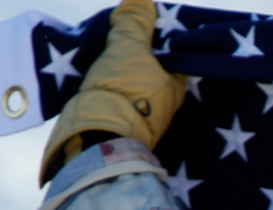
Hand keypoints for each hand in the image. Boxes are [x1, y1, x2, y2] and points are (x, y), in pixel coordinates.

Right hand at [40, 0, 186, 183]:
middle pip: (155, 64)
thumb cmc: (122, 90)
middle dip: (140, 47)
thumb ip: (136, 22)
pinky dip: (112, 77)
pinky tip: (99, 66)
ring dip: (123, 62)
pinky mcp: (121, 117)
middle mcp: (166, 99)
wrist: (95, 133)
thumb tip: (141, 0)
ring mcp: (144, 111)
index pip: (175, 52)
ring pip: (135, 77)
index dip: (160, 34)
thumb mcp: (129, 48)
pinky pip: (120, 89)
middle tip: (121, 27)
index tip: (144, 18)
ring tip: (106, 42)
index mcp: (177, 84)